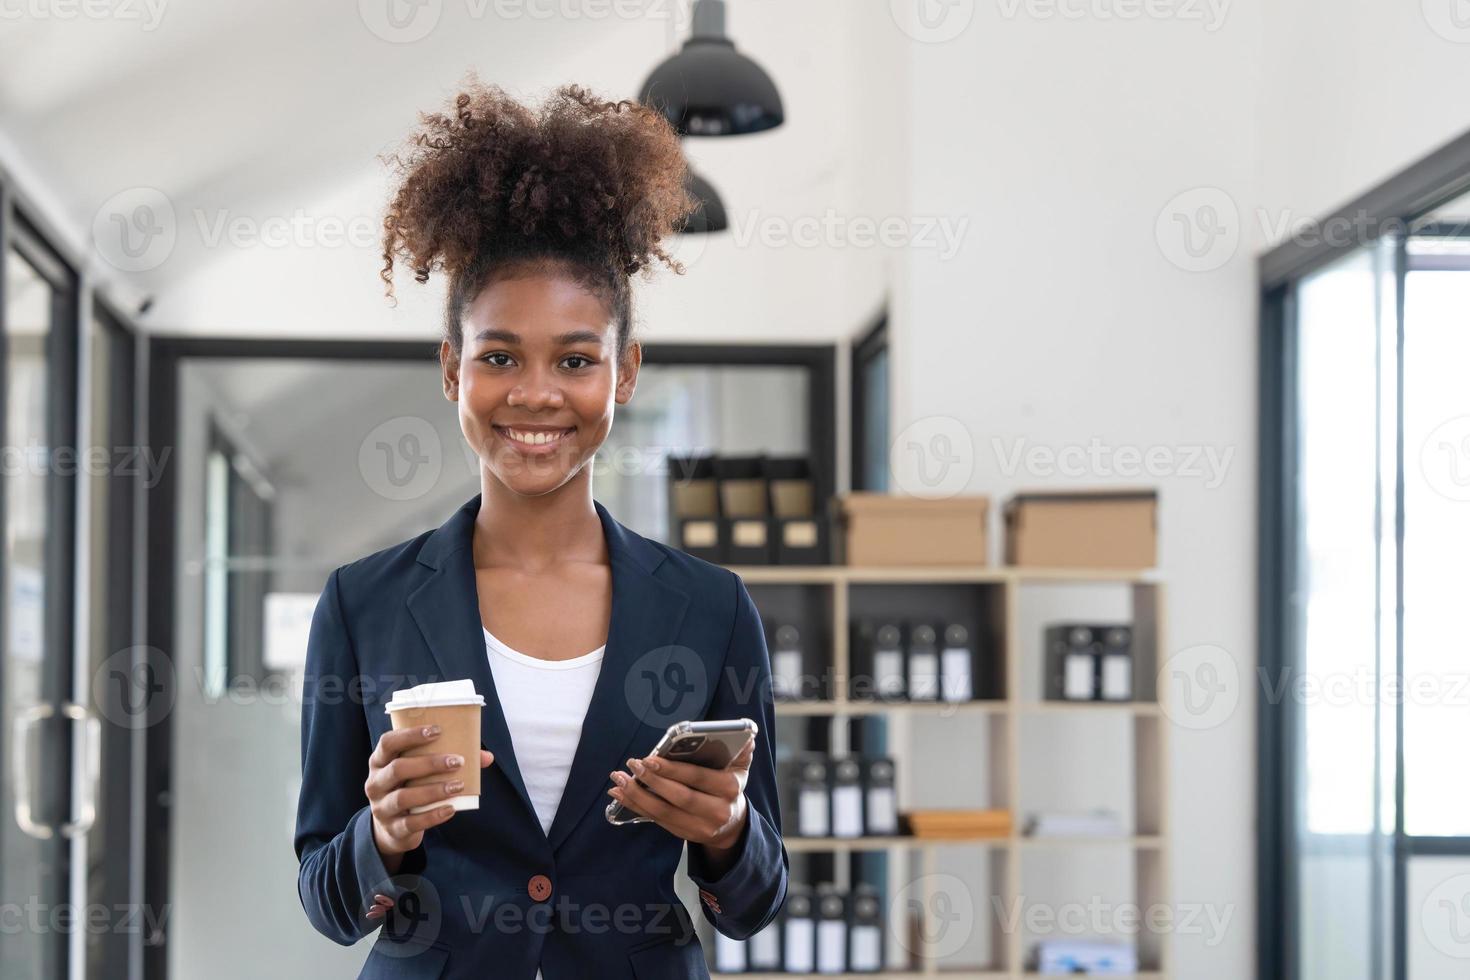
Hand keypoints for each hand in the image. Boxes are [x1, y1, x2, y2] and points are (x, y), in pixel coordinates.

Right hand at [363, 725, 492, 879]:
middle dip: (429, 764)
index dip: (410, 735)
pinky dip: (433, 816)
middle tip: (457, 761)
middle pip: (398, 768)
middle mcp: (375, 783)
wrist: (392, 829)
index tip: (437, 730)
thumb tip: (486, 757)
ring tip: (459, 785)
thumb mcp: (419, 772)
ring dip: (434, 790)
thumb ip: (447, 759)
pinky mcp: (392, 829)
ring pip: (403, 797)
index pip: (388, 742)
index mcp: (380, 761)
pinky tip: (451, 809)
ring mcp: (381, 807)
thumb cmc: (410, 788)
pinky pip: (412, 823)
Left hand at [608, 737, 753, 853]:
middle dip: (652, 781)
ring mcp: (699, 827)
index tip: (650, 759)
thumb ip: (741, 751)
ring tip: (618, 781)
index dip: (673, 769)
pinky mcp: (683, 834)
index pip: (698, 778)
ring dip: (637, 796)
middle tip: (632, 765)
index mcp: (729, 789)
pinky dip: (636, 807)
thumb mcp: (740, 768)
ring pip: (663, 812)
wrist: (732, 826)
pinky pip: (656, 820)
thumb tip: (747, 736)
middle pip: (679, 797)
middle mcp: (716, 811)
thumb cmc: (730, 788)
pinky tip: (620, 795)